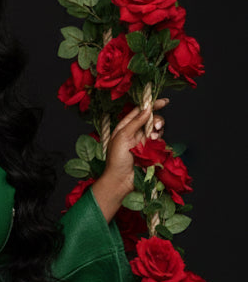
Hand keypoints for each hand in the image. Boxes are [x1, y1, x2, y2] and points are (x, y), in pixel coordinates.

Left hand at [91, 98, 167, 221]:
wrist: (121, 180)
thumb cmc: (117, 159)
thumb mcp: (122, 136)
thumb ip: (136, 122)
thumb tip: (147, 108)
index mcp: (125, 126)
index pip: (140, 111)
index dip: (151, 104)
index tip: (164, 101)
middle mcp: (135, 132)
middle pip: (151, 119)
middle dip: (157, 120)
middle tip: (156, 126)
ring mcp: (143, 141)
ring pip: (157, 129)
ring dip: (157, 131)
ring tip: (152, 138)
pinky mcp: (151, 151)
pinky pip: (160, 141)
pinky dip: (159, 141)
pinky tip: (154, 145)